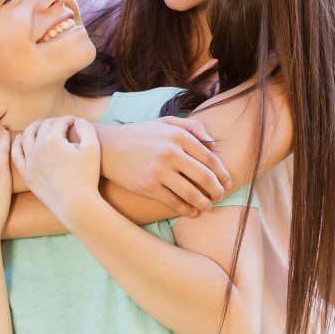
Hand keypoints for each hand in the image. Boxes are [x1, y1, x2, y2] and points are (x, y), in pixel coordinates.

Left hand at [12, 116, 100, 225]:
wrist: (75, 204)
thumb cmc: (86, 176)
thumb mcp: (93, 148)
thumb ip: (86, 128)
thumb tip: (78, 120)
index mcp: (53, 140)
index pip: (60, 122)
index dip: (69, 119)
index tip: (76, 122)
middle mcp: (37, 148)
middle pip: (43, 126)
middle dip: (54, 121)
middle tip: (62, 124)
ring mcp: (30, 162)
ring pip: (26, 136)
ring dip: (33, 127)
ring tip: (40, 125)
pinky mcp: (27, 174)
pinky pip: (16, 154)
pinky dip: (17, 143)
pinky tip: (21, 138)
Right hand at [98, 116, 231, 216]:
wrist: (107, 147)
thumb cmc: (140, 135)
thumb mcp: (165, 122)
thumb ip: (192, 127)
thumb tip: (213, 143)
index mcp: (178, 135)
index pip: (210, 159)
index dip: (223, 174)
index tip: (227, 182)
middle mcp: (171, 152)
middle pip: (206, 178)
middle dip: (218, 191)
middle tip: (220, 196)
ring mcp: (159, 171)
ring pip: (192, 194)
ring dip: (205, 203)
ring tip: (208, 206)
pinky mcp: (148, 187)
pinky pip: (175, 203)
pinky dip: (187, 210)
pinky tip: (192, 211)